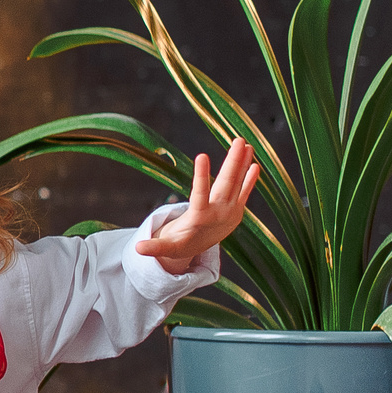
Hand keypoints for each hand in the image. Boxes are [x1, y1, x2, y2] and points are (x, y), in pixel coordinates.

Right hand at [137, 138, 259, 274]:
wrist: (201, 251)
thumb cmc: (179, 244)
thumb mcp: (167, 246)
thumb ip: (154, 246)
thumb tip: (136, 249)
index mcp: (200, 217)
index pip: (199, 194)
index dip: (201, 175)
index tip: (201, 155)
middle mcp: (218, 213)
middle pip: (226, 184)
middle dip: (233, 162)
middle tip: (238, 141)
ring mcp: (230, 212)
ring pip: (238, 184)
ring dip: (243, 164)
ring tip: (248, 145)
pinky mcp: (236, 211)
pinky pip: (244, 192)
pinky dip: (249, 179)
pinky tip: (255, 165)